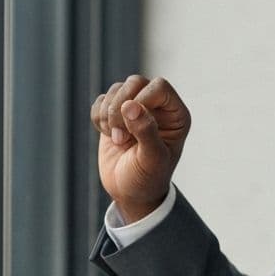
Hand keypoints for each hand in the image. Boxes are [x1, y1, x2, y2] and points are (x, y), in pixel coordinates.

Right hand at [90, 75, 190, 222]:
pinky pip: (101, 101)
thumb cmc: (148, 178)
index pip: (159, 86)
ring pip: (116, 90)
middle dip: (120, 109)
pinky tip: (107, 135)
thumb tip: (130, 106)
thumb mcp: (152, 160)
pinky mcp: (114, 114)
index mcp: (175, 114)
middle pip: (135, 82)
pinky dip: (99, 117)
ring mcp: (134, 108)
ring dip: (109, 115)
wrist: (129, 193)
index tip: (132, 125)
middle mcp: (157, 106)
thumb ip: (146, 132)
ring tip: (116, 140)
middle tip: (120, 137)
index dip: (142, 100)